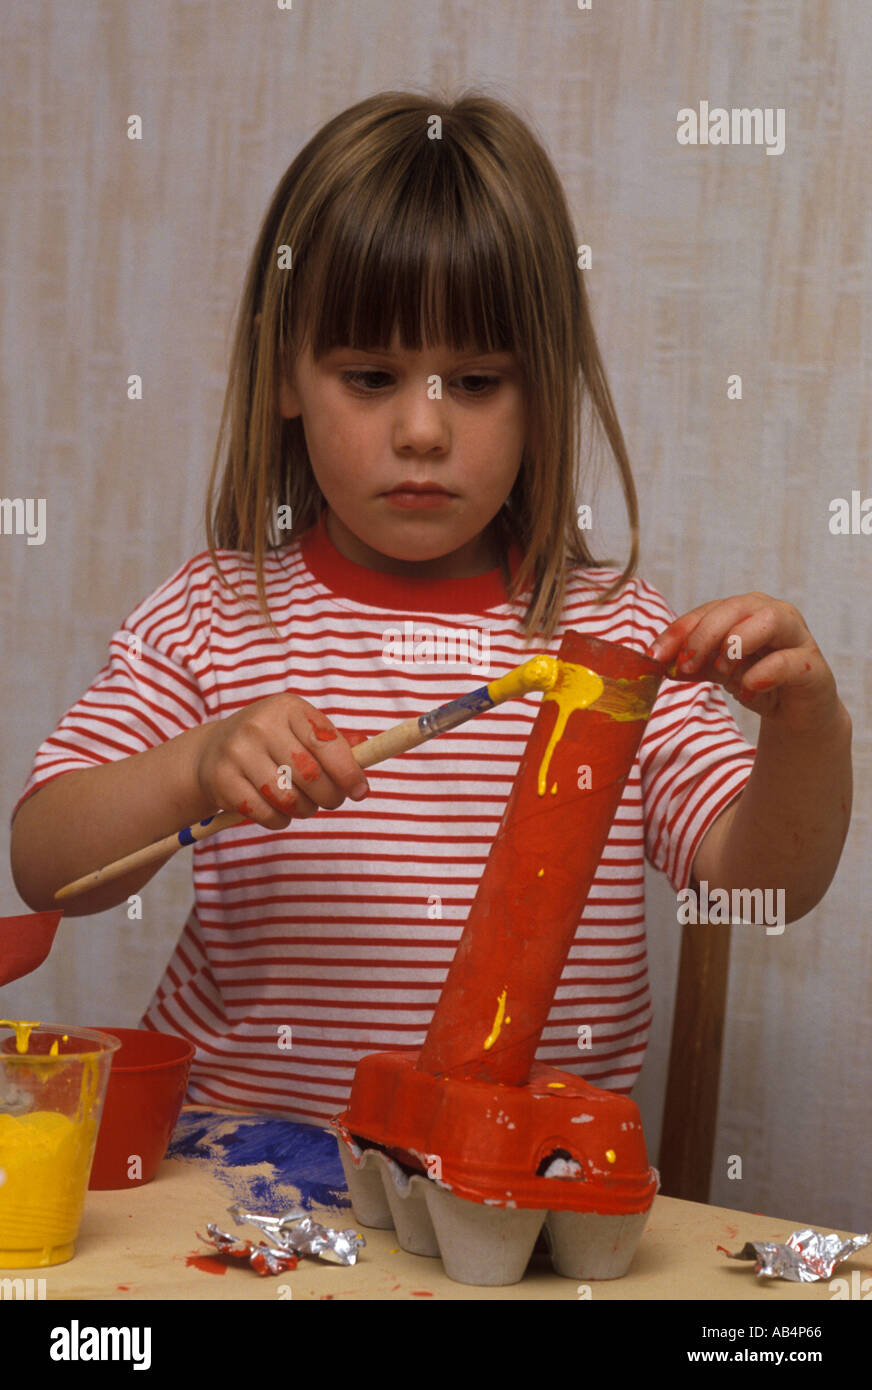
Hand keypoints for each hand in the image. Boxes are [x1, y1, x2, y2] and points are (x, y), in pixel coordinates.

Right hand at [195, 694, 369, 828]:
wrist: (212, 752)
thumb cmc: (270, 742)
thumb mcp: (299, 730)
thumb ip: (334, 741)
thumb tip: (367, 748)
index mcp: (287, 708)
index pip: (325, 741)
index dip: (348, 771)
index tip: (360, 791)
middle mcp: (260, 726)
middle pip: (310, 775)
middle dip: (329, 796)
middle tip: (330, 800)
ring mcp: (237, 752)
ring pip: (289, 799)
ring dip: (305, 810)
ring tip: (304, 805)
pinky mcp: (222, 781)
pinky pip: (266, 814)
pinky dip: (280, 820)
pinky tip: (279, 811)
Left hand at [647, 593, 841, 735]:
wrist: (796, 714)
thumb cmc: (757, 682)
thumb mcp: (717, 672)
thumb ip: (692, 664)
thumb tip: (660, 664)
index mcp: (745, 611)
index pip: (706, 611)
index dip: (678, 632)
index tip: (654, 656)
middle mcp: (773, 614)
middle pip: (735, 608)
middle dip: (704, 635)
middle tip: (685, 665)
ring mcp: (797, 637)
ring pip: (769, 620)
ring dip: (736, 644)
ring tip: (722, 672)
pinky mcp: (812, 666)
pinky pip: (788, 661)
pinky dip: (763, 673)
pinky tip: (747, 689)